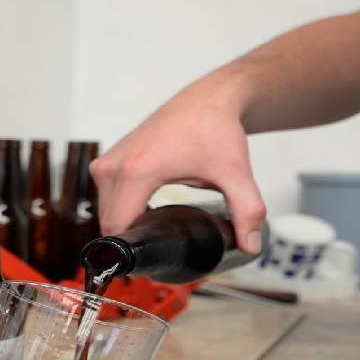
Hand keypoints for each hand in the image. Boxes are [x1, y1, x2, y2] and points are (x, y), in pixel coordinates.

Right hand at [90, 78, 265, 254]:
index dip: (135, 253)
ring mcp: (107, 162)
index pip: (118, 230)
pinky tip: (149, 214)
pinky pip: (108, 199)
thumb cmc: (215, 128)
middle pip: (110, 224)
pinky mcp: (108, 160)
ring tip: (159, 229)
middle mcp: (114, 166)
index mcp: (136, 172)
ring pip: (107, 213)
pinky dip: (124, 209)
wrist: (207, 99)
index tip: (156, 261)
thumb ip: (247, 212)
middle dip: (134, 240)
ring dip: (128, 225)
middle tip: (166, 245)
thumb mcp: (235, 173)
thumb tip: (251, 246)